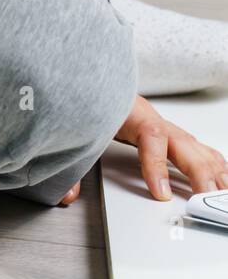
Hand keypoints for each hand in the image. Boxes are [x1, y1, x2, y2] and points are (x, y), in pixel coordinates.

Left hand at [57, 96, 227, 204]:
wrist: (83, 80)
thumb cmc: (83, 100)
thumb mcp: (73, 130)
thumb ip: (69, 164)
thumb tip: (66, 195)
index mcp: (129, 112)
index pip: (151, 137)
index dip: (158, 165)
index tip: (161, 192)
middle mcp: (150, 117)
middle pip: (182, 143)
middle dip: (199, 172)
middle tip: (206, 198)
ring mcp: (161, 124)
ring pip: (194, 146)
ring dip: (212, 170)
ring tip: (223, 193)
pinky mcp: (164, 131)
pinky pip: (194, 147)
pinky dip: (211, 163)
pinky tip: (222, 178)